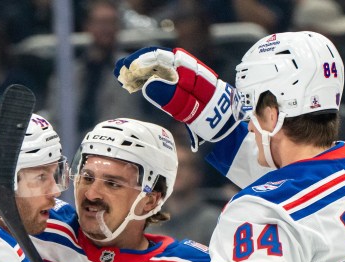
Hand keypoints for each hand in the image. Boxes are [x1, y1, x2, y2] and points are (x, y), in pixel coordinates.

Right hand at [113, 46, 238, 148]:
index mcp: (187, 68)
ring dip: (139, 73)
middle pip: (156, 61)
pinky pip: (159, 79)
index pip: (160, 58)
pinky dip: (146, 81)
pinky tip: (135, 85)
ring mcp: (181, 77)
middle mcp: (183, 69)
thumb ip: (171, 97)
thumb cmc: (210, 113)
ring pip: (156, 70)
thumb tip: (149, 85)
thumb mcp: (190, 107)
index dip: (141, 61)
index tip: (126, 67)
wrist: (225, 120)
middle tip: (119, 72)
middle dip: (136, 65)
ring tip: (123, 79)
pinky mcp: (178, 86)